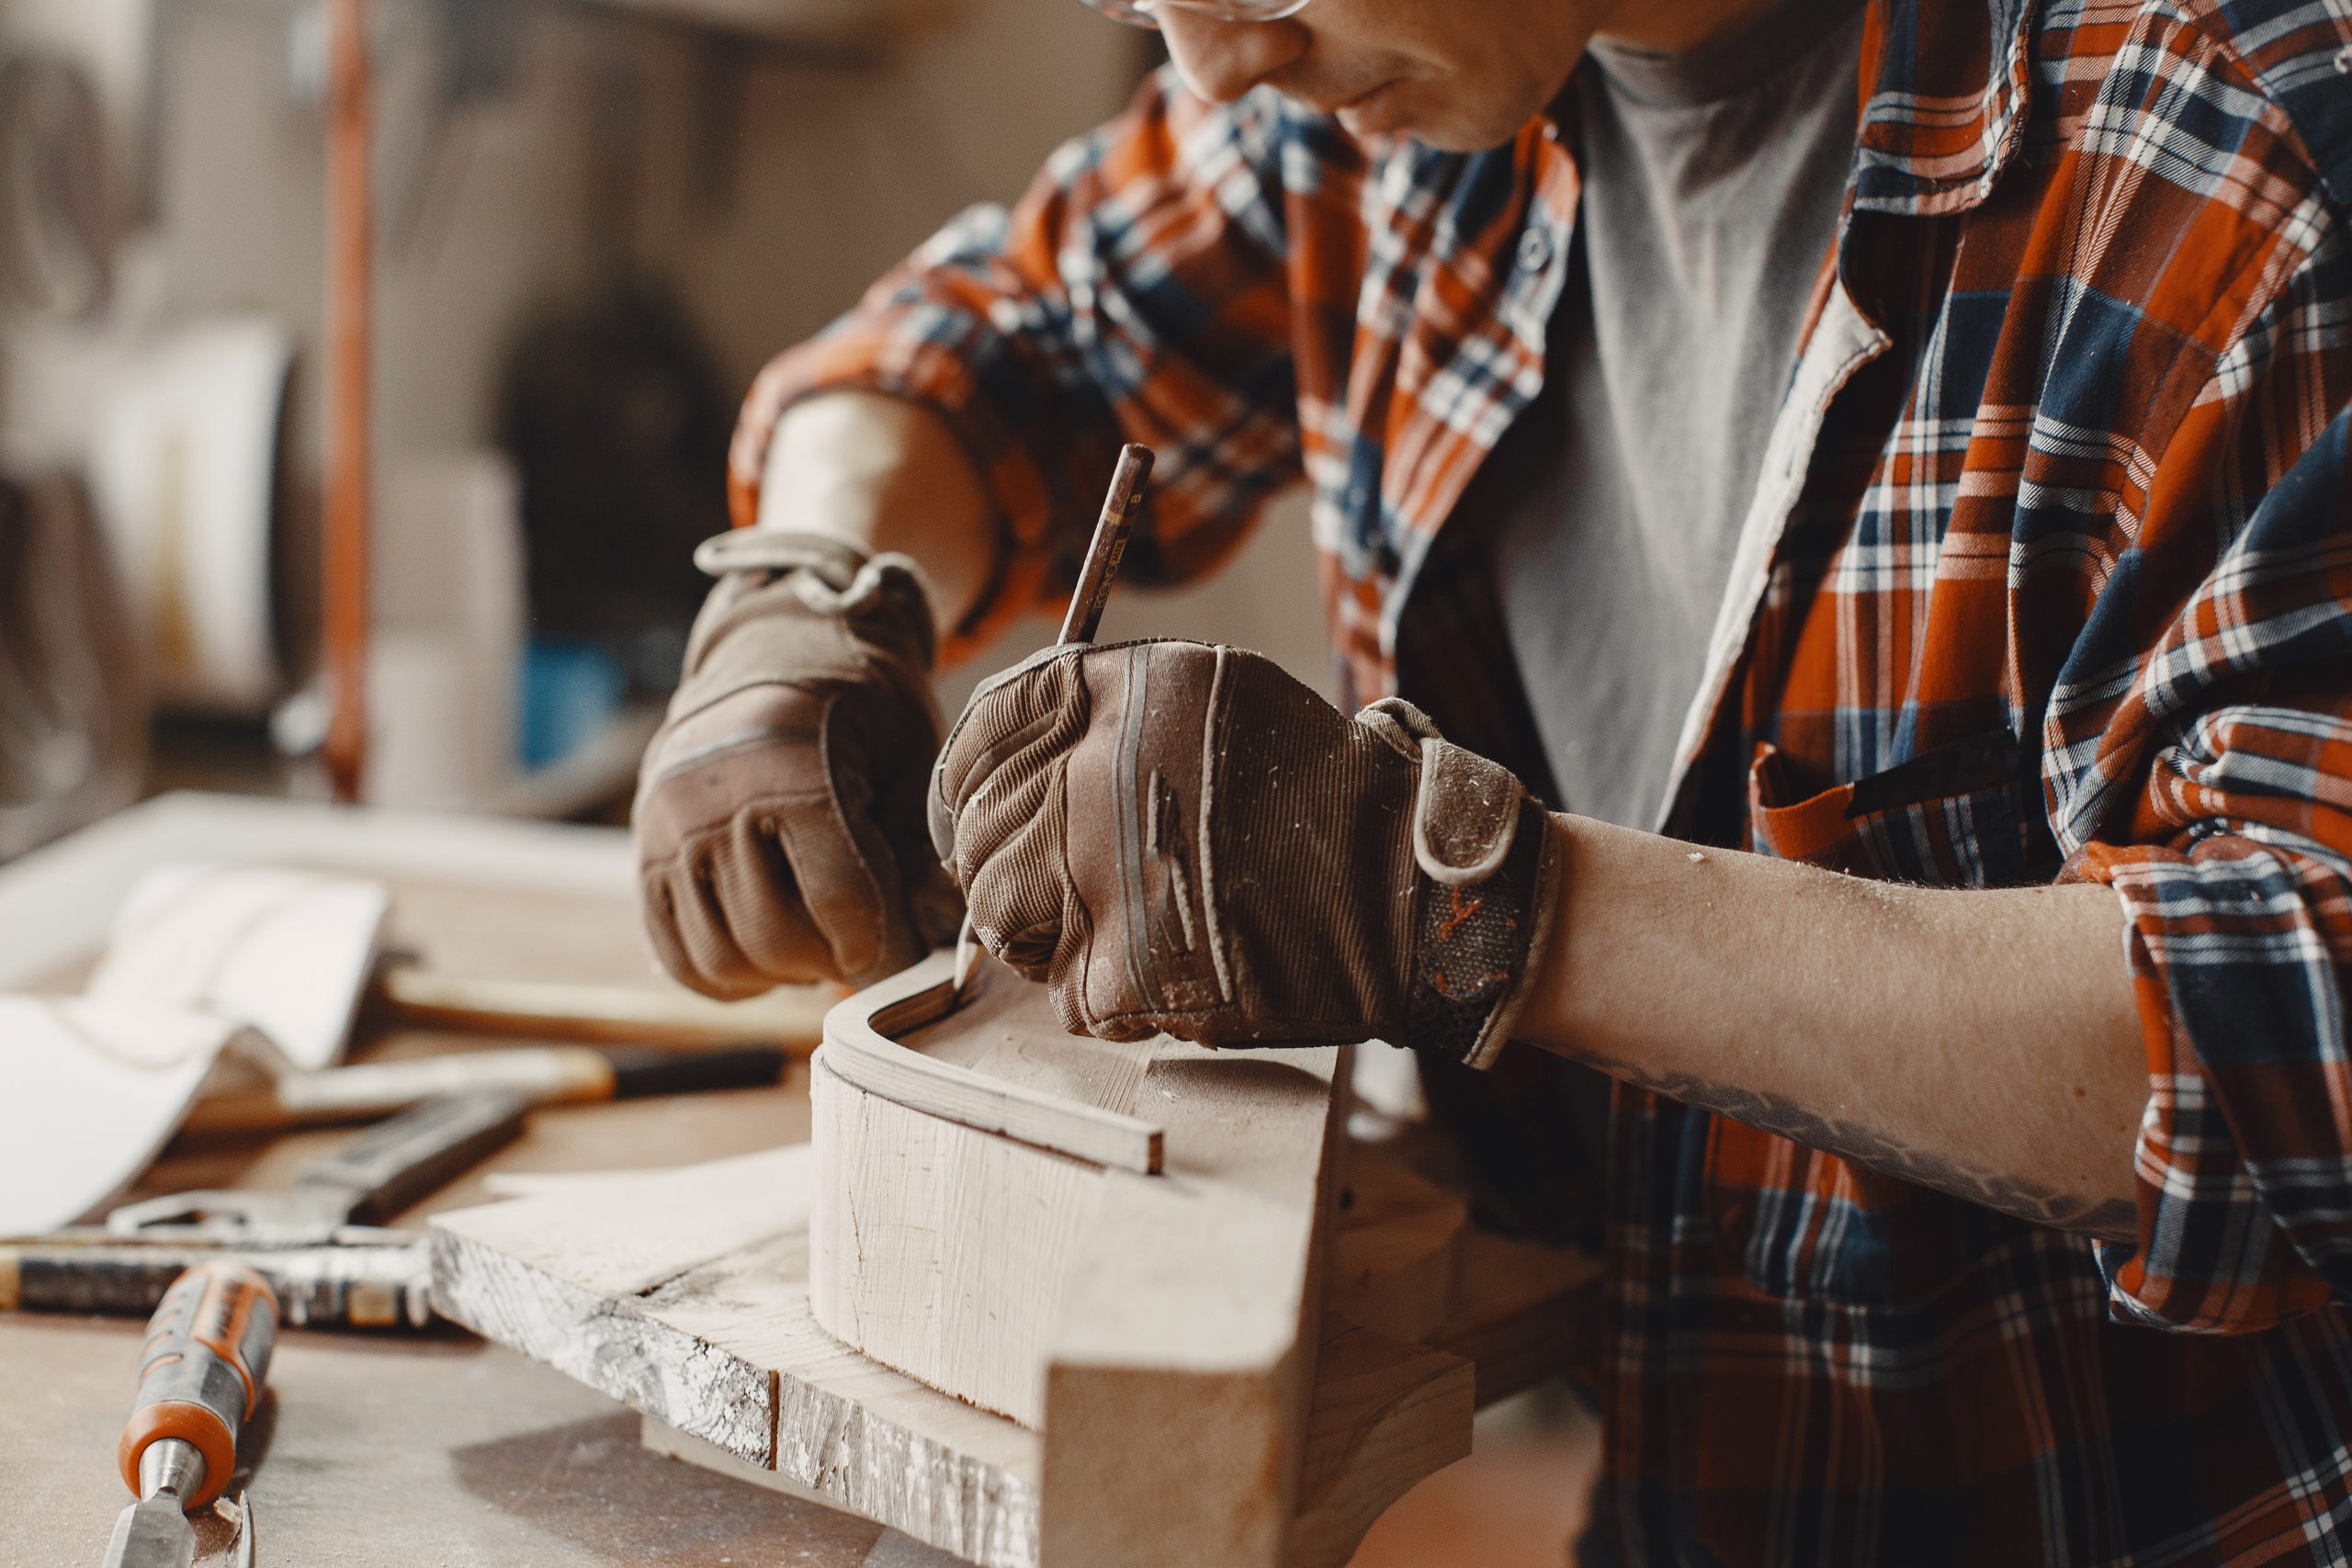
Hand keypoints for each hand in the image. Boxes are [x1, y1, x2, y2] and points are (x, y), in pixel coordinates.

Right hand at [635, 531, 959, 996]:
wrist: (778, 651)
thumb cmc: (862, 706)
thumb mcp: (909, 757)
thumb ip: (917, 851)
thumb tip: (933, 946)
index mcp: (790, 768)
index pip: (841, 902)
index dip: (885, 945)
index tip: (908, 950)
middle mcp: (712, 799)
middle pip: (779, 939)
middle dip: (835, 960)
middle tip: (864, 943)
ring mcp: (665, 829)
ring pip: (725, 960)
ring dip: (782, 972)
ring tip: (818, 943)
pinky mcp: (643, 853)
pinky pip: (677, 954)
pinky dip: (728, 976)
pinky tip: (769, 957)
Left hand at [928, 639, 1559, 1063]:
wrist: (1397, 887)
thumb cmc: (1313, 787)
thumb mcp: (1207, 693)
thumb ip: (1104, 704)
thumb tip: (1024, 738)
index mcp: (1105, 703)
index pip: (976, 741)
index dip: (975, 780)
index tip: (990, 805)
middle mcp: (1084, 783)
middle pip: (975, 835)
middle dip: (1006, 860)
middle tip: (1063, 878)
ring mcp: (1093, 884)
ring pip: (1001, 919)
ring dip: (1044, 927)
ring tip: (1118, 923)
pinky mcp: (1114, 976)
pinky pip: (1063, 991)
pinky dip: (1102, 990)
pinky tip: (1163, 965)